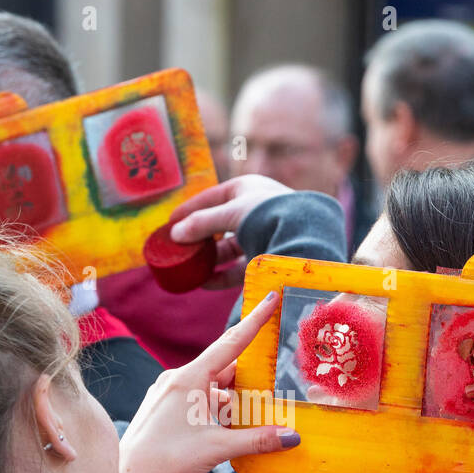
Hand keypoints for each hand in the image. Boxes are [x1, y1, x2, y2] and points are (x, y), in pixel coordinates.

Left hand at [118, 292, 299, 472]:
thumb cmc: (168, 459)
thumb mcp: (219, 448)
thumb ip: (258, 439)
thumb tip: (292, 437)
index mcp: (190, 378)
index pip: (231, 343)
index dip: (254, 321)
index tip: (269, 299)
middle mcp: (177, 379)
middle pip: (224, 368)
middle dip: (248, 377)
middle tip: (272, 384)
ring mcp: (168, 392)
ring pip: (211, 387)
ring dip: (232, 399)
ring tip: (251, 417)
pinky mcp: (164, 407)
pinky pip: (197, 399)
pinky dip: (216, 408)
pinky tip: (227, 428)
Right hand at [164, 175, 292, 289]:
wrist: (304, 235)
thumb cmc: (266, 214)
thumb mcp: (229, 214)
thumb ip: (201, 223)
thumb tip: (175, 234)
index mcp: (247, 189)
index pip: (211, 197)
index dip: (189, 209)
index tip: (169, 222)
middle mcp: (255, 210)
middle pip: (219, 224)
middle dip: (198, 237)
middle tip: (177, 248)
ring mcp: (262, 234)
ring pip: (229, 248)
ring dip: (209, 258)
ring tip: (189, 268)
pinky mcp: (267, 258)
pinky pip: (239, 267)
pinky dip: (222, 275)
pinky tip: (205, 283)